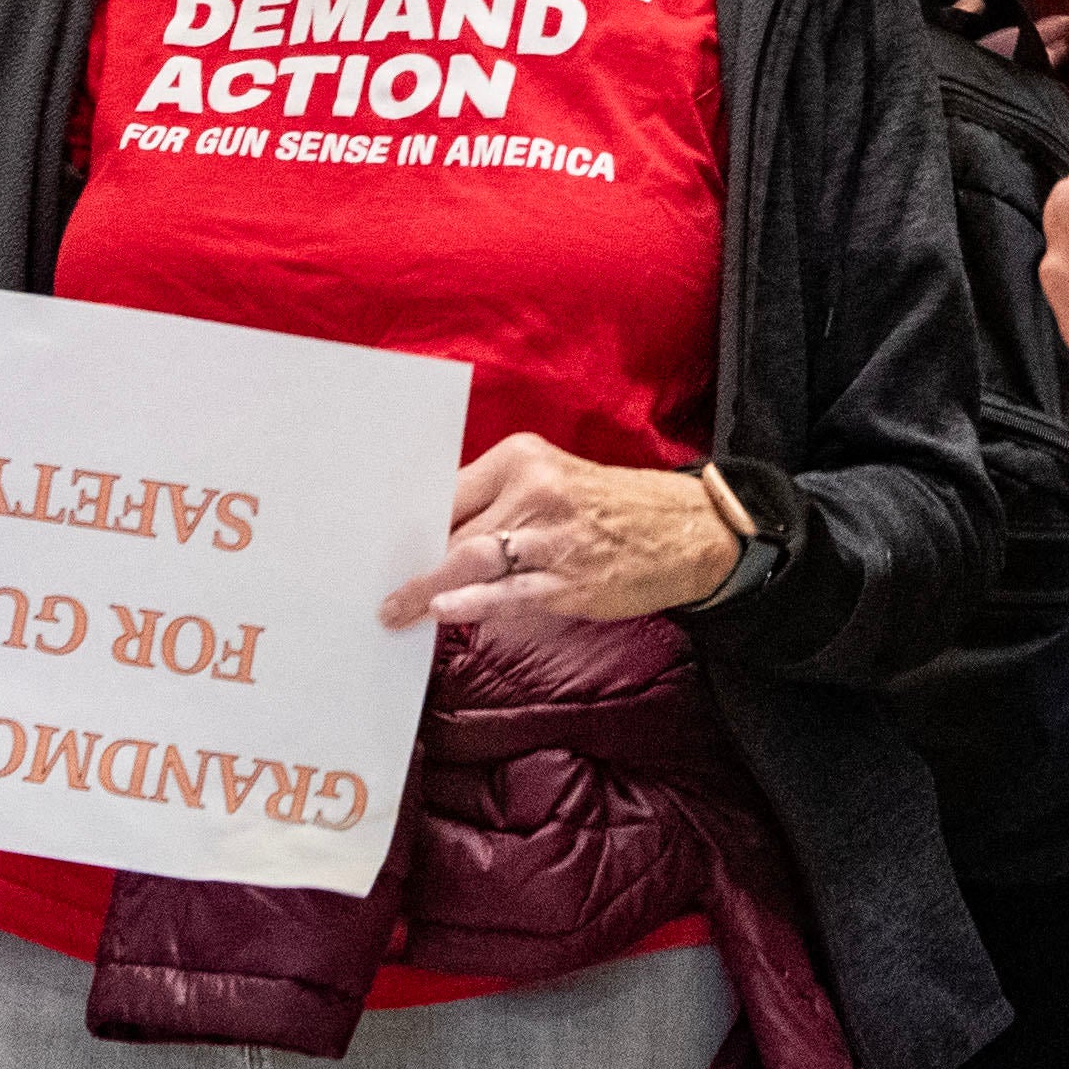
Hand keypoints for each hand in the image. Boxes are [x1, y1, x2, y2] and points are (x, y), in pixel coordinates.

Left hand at [385, 433, 741, 630]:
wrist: (687, 529)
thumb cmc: (610, 510)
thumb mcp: (554, 483)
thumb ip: (500, 502)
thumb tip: (435, 542)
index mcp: (524, 457)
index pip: (449, 489)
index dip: (413, 524)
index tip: (380, 547)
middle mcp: (535, 489)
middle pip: (454, 526)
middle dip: (414, 561)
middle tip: (381, 590)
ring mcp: (553, 535)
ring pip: (472, 558)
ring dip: (426, 588)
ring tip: (396, 611)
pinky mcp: (570, 578)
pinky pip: (509, 592)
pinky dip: (472, 602)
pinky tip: (444, 612)